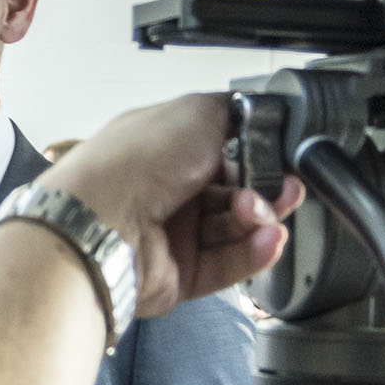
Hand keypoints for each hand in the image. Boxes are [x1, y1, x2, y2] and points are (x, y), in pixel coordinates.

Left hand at [44, 95, 302, 318]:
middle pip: (235, 194)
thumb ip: (233, 110)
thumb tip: (258, 112)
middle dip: (266, 191)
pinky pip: (226, 265)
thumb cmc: (135, 161)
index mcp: (165, 149)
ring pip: (235, 230)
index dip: (258, 157)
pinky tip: (268, 240)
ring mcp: (170, 235)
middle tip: (283, 189)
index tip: (283, 159)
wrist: (102, 221)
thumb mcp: (196, 112)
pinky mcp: (177, 275)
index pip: (225, 153)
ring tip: (261, 215)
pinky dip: (252, 253)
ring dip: (259, 220)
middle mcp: (166, 191)